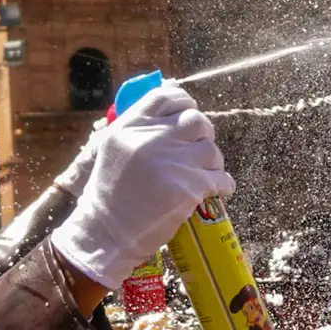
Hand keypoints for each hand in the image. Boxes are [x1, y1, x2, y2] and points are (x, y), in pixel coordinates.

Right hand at [50, 84, 234, 290]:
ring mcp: (173, 162)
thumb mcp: (112, 149)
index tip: (187, 116)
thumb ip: (138, 129)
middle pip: (196, 120)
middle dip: (202, 135)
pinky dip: (223, 185)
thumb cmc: (108, 195)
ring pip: (212, 150)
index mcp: (131, 125)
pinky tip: (217, 192)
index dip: (183, 104)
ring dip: (212, 163)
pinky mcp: (189, 187)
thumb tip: (170, 113)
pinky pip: (221, 178)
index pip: (167, 96)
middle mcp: (152, 138)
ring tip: (204, 175)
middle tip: (197, 152)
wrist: (106, 233)